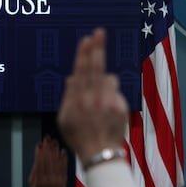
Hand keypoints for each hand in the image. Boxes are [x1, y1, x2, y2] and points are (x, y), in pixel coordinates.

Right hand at [28, 136, 68, 186]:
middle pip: (48, 160)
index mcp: (38, 180)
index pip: (39, 162)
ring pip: (56, 163)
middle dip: (47, 148)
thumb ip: (34, 172)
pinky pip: (64, 168)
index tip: (40, 143)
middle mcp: (48, 180)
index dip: (39, 152)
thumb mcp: (31, 185)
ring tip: (54, 142)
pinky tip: (63, 151)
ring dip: (55, 151)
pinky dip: (63, 159)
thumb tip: (37, 158)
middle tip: (47, 139)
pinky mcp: (64, 181)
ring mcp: (57, 180)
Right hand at [57, 28, 127, 161]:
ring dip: (105, 82)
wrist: (100, 154)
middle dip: (98, 48)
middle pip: (96, 68)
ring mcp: (109, 103)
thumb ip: (69, 96)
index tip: (88, 39)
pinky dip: (111, 97)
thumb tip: (73, 76)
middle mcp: (93, 99)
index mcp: (77, 100)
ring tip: (99, 100)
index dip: (85, 53)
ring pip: (109, 79)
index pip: (82, 70)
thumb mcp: (64, 118)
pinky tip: (107, 111)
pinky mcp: (121, 108)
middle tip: (100, 32)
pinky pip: (116, 93)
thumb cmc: (79, 136)